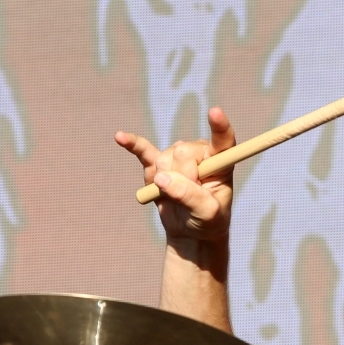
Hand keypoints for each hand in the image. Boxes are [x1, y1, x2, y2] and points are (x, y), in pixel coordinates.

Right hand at [115, 106, 234, 246]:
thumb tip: (163, 179)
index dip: (220, 127)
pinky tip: (120, 137)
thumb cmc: (207, 221)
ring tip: (176, 196)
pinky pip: (142, 150)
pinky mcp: (156, 163)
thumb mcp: (207, 213)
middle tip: (189, 197)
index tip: (215, 112)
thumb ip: (190, 195)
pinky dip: (131, 144)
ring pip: (165, 159)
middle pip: (183, 152)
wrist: (189, 231)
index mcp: (220, 161)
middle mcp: (199, 153)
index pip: (222, 140)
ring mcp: (176, 156)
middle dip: (183, 178)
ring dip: (166, 182)